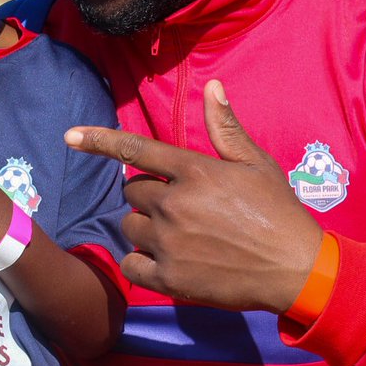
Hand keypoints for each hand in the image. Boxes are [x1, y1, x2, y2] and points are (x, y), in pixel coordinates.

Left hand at [65, 79, 322, 313]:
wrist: (295, 269)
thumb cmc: (278, 212)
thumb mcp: (256, 164)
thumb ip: (226, 128)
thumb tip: (212, 86)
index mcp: (194, 171)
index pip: (136, 150)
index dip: (99, 141)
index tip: (70, 137)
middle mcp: (175, 204)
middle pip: (132, 193)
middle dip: (149, 198)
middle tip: (181, 209)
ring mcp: (169, 243)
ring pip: (129, 228)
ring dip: (144, 230)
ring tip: (179, 236)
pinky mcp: (169, 278)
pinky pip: (131, 265)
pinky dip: (141, 264)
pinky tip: (166, 263)